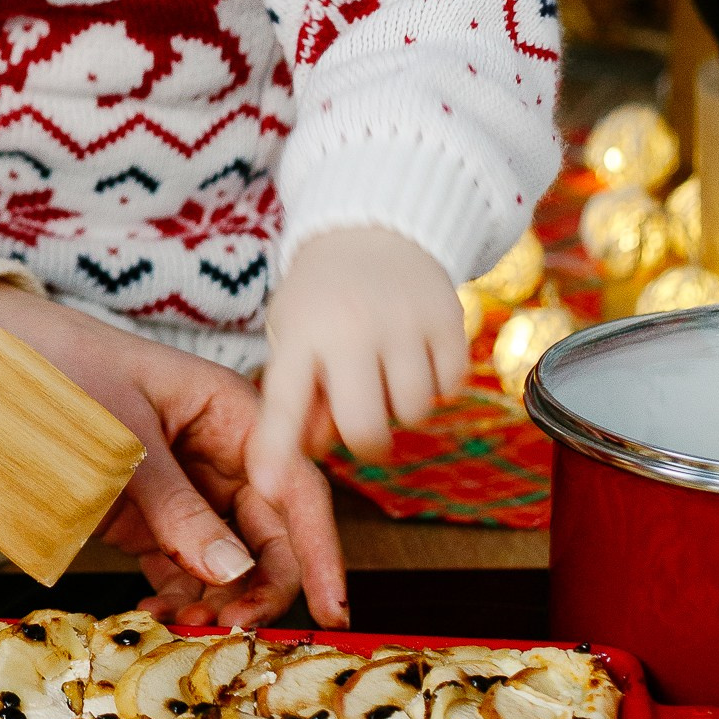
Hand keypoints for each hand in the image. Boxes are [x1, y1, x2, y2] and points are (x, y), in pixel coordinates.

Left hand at [0, 283, 347, 627]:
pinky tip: (154, 609)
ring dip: (216, 600)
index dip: (322, 550)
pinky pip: (182, 567)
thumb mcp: (124, 437)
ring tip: (181, 621)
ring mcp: (185, 488)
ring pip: (228, 561)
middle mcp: (220, 454)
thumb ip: (177, 505)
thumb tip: (234, 572)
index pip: (296, 487)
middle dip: (260, 587)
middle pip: (269, 535)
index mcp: (233, 413)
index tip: (333, 608)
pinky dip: (177, 595)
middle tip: (230, 628)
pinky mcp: (149, 516)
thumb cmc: (63, 370)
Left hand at [252, 227, 467, 504]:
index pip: (285, 403)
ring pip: (414, 413)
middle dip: (367, 444)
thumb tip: (315, 454)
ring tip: (387, 372)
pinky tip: (416, 354)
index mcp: (300, 334)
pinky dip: (437, 384)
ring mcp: (403, 321)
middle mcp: (351, 328)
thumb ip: (299, 396)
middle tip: (365, 428)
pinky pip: (450, 388)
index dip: (277, 452)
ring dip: (403, 409)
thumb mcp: (293, 335)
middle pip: (366, 427)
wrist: (374, 226)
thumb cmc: (324, 297)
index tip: (268, 492)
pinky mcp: (448, 317)